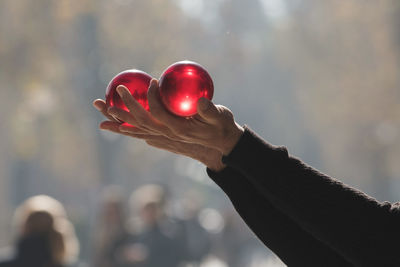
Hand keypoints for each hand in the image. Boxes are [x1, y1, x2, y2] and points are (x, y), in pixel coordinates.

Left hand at [109, 79, 243, 154]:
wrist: (220, 143)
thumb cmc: (221, 126)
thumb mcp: (220, 117)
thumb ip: (210, 110)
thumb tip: (201, 101)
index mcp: (178, 130)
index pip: (159, 114)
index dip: (152, 99)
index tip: (153, 82)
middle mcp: (167, 135)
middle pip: (139, 123)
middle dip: (122, 110)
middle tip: (107, 97)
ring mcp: (164, 137)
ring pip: (136, 129)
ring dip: (118, 120)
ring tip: (101, 113)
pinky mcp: (163, 137)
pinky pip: (142, 132)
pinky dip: (129, 128)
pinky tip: (118, 124)